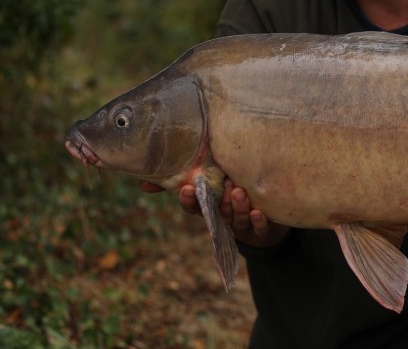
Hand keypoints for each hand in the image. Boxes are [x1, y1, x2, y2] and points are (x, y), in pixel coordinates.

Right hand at [140, 180, 288, 247]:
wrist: (264, 217)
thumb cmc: (230, 194)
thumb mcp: (210, 183)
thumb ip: (181, 179)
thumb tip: (142, 183)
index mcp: (211, 207)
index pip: (195, 207)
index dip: (190, 200)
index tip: (186, 188)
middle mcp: (224, 218)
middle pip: (218, 213)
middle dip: (218, 202)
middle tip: (222, 187)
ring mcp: (243, 225)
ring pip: (237, 219)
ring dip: (238, 207)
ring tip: (239, 192)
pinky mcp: (262, 228)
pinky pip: (259, 227)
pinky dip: (258, 220)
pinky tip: (257, 212)